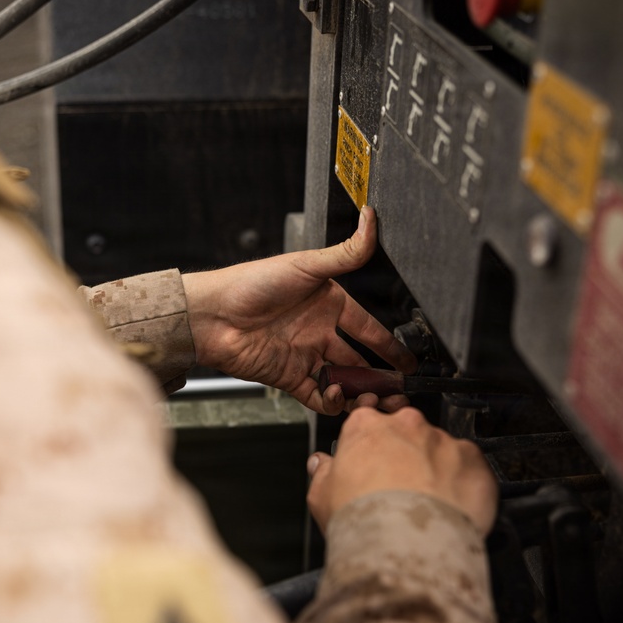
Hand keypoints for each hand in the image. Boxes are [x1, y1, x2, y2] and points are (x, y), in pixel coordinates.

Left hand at [181, 207, 416, 414]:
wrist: (214, 315)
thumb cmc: (253, 283)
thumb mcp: (306, 265)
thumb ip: (345, 253)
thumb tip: (371, 220)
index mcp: (328, 304)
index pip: (367, 328)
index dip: (389, 345)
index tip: (408, 360)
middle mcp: (318, 331)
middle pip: (358, 359)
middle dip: (380, 375)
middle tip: (399, 389)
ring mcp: (304, 356)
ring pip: (342, 381)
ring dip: (360, 391)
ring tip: (373, 397)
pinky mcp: (288, 378)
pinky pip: (317, 397)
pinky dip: (332, 402)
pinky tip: (338, 395)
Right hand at [306, 407, 497, 534]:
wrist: (406, 546)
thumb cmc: (362, 519)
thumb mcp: (322, 496)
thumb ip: (322, 472)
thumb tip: (320, 464)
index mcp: (366, 426)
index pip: (367, 424)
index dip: (369, 449)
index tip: (370, 467)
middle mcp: (406, 425)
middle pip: (406, 433)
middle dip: (405, 456)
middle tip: (399, 490)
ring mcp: (442, 440)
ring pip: (439, 450)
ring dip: (435, 470)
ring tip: (427, 506)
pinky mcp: (473, 461)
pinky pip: (469, 467)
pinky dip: (463, 483)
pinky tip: (450, 507)